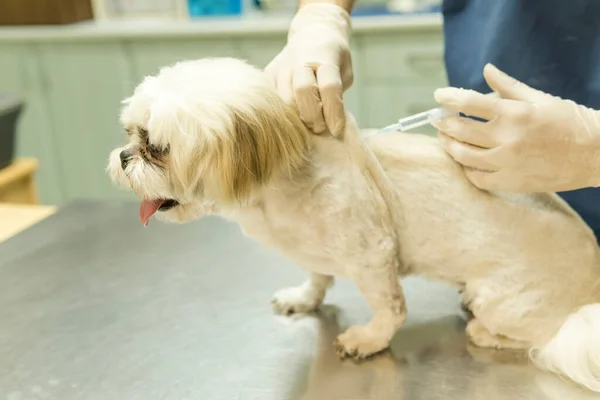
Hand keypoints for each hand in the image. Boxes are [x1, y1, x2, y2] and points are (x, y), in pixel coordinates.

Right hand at [264, 3, 352, 135]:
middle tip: (319, 129)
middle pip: (303, 91)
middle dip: (312, 115)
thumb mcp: (344, 72)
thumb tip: (331, 125)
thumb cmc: (333, 59)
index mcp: (324, 56)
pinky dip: (282, 113)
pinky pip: (272, 99)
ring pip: (284, 98)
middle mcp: (300, 59)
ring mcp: (281, 66)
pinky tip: (292, 120)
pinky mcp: (268, 75)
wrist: (311, 35)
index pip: (329, 86)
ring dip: (296, 118)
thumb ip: (338, 94)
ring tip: (306, 127)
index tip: (337, 130)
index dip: (334, 111)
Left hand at [432, 63, 599, 192]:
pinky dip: (467, 170)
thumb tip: (487, 69)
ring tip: (444, 140)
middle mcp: (508, 138)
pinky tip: (464, 163)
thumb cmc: (569, 122)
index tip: (439, 96)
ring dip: (449, 146)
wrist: (595, 154)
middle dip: (443, 123)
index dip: (449, 98)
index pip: (470, 103)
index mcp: (515, 113)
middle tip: (436, 119)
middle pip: (461, 130)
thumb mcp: (540, 98)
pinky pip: (478, 179)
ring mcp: (508, 163)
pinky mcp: (512, 182)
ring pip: (464, 156)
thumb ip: (508, 86)